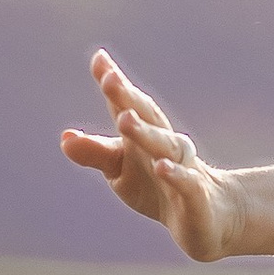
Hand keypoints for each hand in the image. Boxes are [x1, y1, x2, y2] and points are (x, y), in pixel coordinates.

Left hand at [60, 53, 247, 260]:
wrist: (208, 214)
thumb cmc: (157, 185)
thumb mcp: (121, 169)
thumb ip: (95, 153)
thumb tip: (65, 137)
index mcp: (145, 133)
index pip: (129, 105)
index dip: (115, 85)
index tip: (99, 60)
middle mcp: (166, 144)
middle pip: (148, 117)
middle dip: (129, 98)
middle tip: (109, 79)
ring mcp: (184, 168)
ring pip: (164, 146)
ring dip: (145, 132)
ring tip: (124, 119)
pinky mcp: (196, 197)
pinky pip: (187, 183)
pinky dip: (176, 174)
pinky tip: (162, 167)